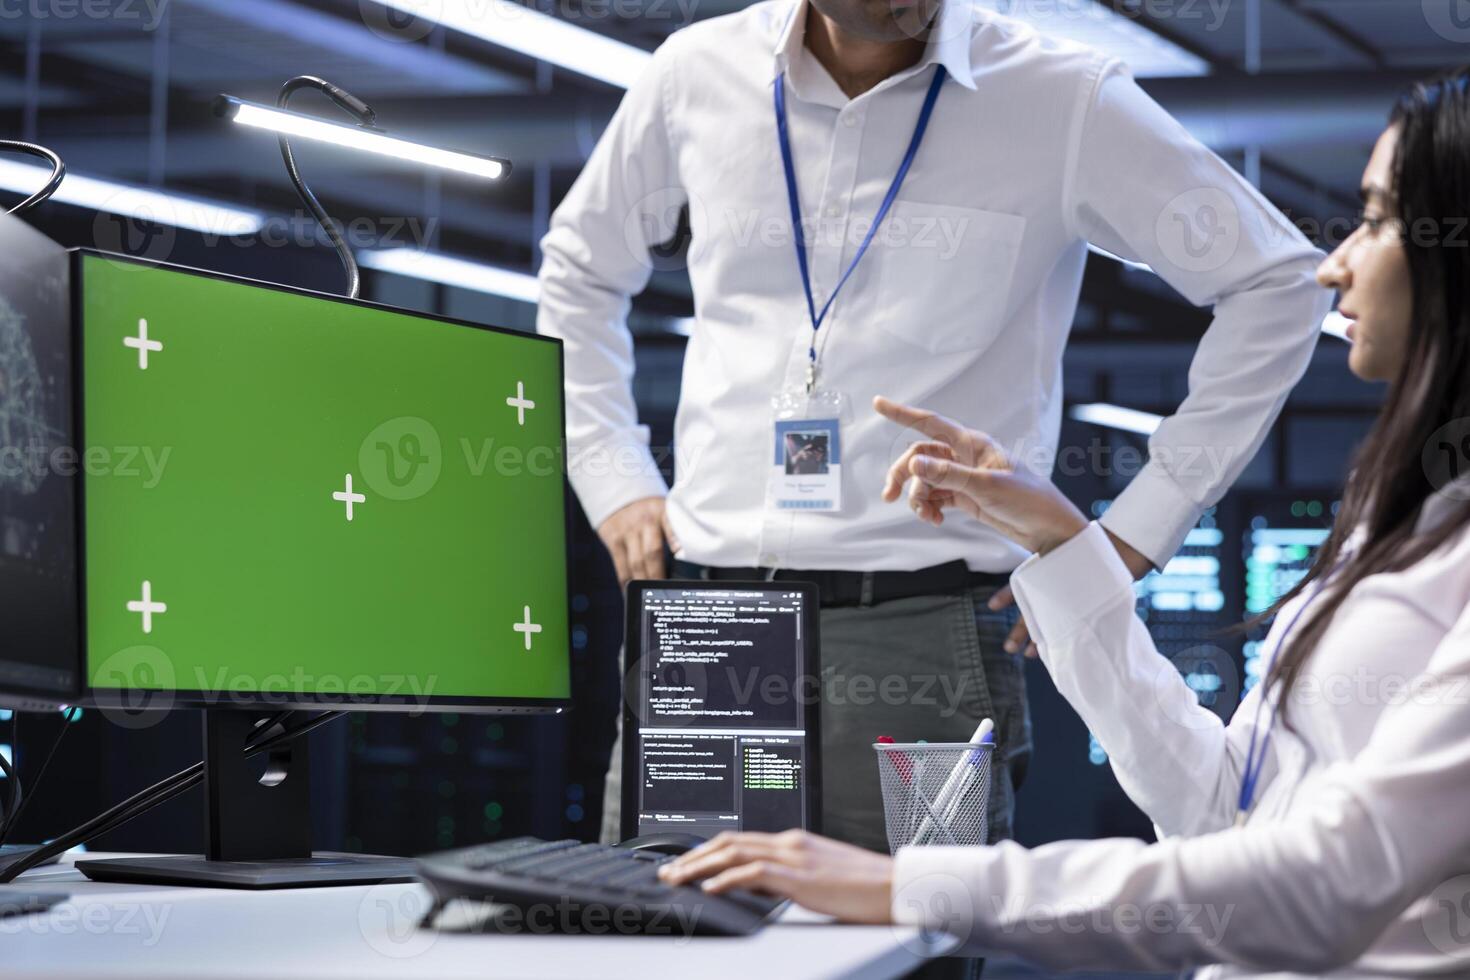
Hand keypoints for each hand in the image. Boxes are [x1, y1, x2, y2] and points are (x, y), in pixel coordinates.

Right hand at [597, 496, 677, 587]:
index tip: (679, 552)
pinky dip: (627, 582)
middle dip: (659, 575)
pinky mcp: (614, 541)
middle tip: (666, 590)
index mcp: (662, 512)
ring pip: (636, 562)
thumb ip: (676, 530)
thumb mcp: (665, 510)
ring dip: (644, 582)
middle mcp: (645, 521)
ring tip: (650, 595)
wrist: (620, 495)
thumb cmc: (650, 510)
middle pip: (652, 552)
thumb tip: (687, 557)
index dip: (675, 538)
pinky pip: (621, 566)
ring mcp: (628, 532)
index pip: (670, 524)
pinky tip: (632, 592)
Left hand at [658, 830, 894, 923]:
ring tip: (678, 879)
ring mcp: (795, 857)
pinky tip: (710, 887)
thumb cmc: (865, 887)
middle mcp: (790, 843)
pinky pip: (755, 873)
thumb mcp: (819, 878)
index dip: (708, 850)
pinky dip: (728, 878)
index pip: (740, 840)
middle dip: (694, 855)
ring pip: (734, 852)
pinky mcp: (802, 877)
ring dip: (700, 865)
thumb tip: (759, 888)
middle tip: (669, 870)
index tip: (685, 864)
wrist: (897, 885)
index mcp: (794, 842)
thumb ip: (789, 878)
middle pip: (729, 842)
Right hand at [876, 397, 1086, 554]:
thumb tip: (913, 465)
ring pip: (925, 480)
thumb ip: (948, 475)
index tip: (878, 404)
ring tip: (926, 515)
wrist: (1047, 527)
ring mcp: (963, 477)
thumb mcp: (986, 486)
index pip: (930, 423)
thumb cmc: (1027, 498)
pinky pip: (935, 496)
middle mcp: (964, 456)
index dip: (902, 413)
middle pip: (919, 458)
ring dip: (917, 497)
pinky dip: (929, 507)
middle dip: (902, 476)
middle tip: (889, 496)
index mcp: (971, 443)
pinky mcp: (965, 496)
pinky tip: (935, 519)